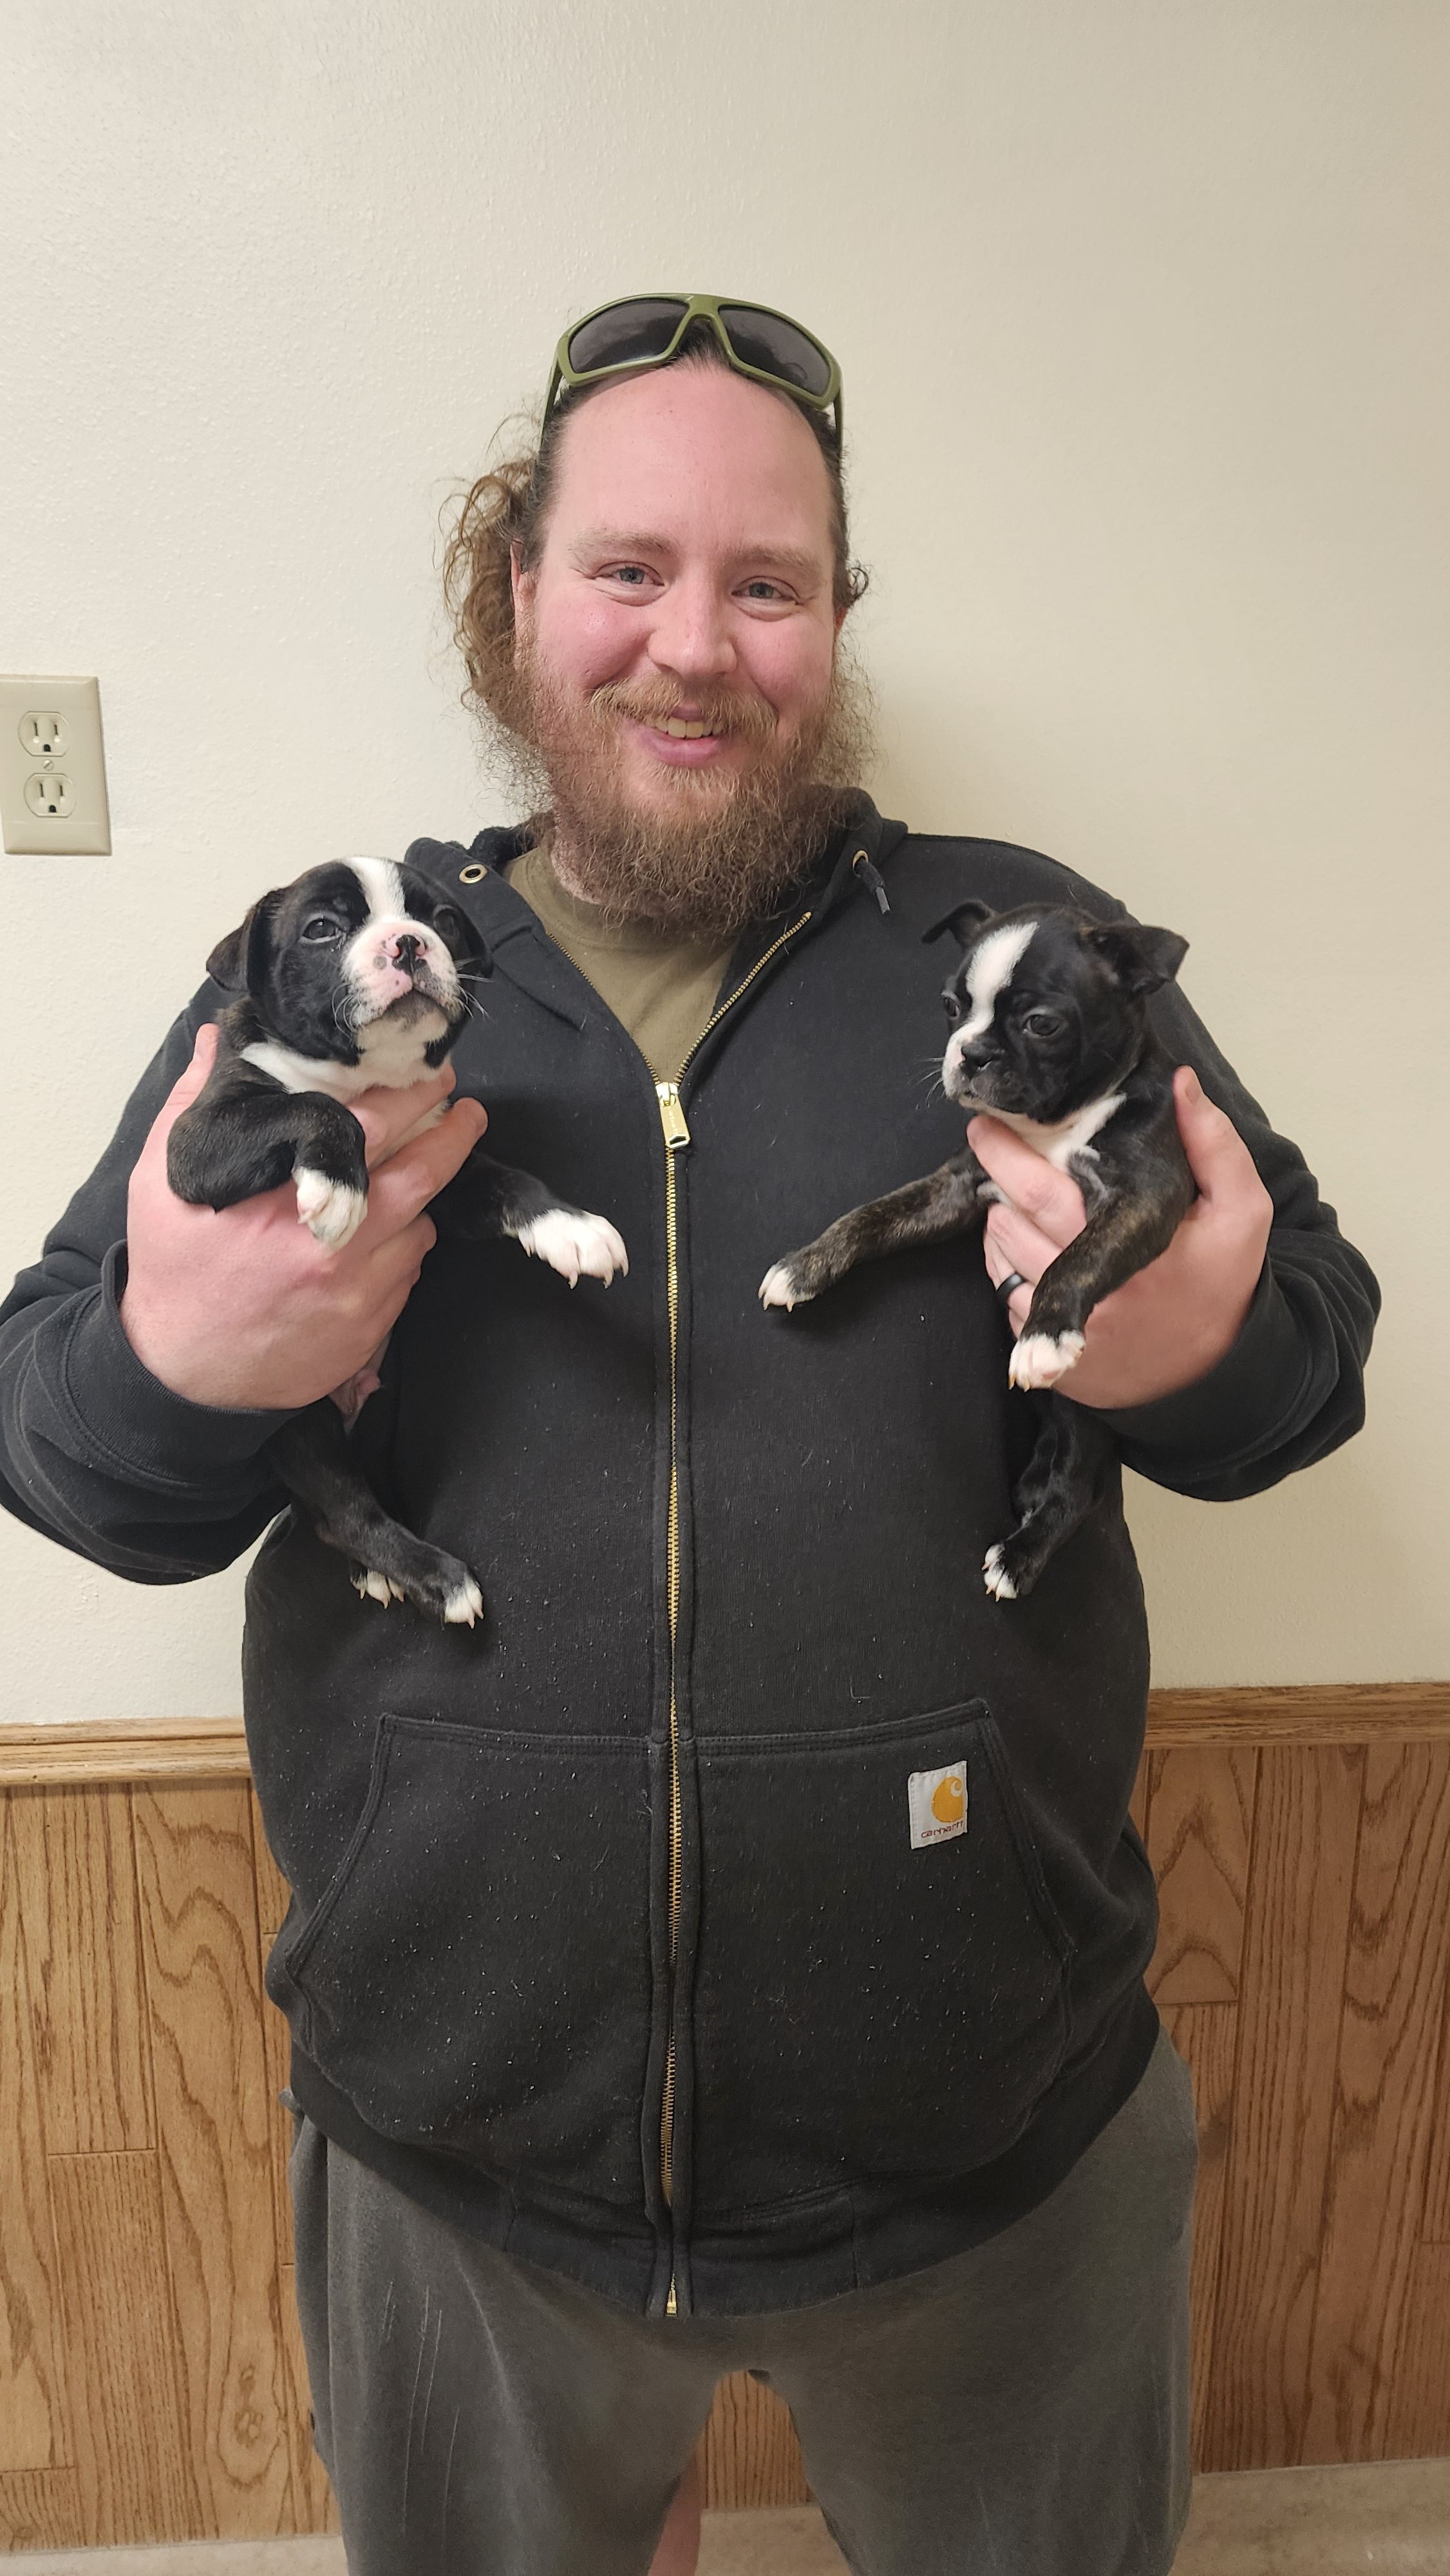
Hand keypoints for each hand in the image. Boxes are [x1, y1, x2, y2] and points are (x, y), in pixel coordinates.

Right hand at [119, 1023, 488, 1409]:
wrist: (183, 1376)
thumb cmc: (174, 1272)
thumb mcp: (163, 1182)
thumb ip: (193, 1103)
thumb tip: (219, 1041)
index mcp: (283, 1199)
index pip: (369, 1128)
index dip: (410, 1095)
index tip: (430, 1073)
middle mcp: (333, 1244)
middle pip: (421, 1174)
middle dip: (452, 1133)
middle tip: (465, 1109)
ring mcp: (358, 1291)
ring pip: (421, 1224)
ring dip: (427, 1194)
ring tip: (427, 1167)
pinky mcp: (371, 1327)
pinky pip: (410, 1272)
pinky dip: (407, 1244)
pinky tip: (392, 1230)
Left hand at [971, 1066, 1272, 1409]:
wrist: (1218, 1374)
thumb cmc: (1223, 1280)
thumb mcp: (1241, 1210)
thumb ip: (1214, 1144)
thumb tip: (1180, 1082)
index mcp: (1128, 1245)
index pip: (1043, 1193)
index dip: (1007, 1157)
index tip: (988, 1126)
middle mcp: (1090, 1291)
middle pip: (1007, 1224)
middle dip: (991, 1180)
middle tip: (985, 1146)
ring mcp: (1067, 1329)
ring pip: (1001, 1259)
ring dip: (996, 1222)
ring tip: (1010, 1196)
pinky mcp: (1053, 1359)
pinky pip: (1007, 1299)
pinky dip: (1006, 1266)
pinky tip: (1024, 1245)